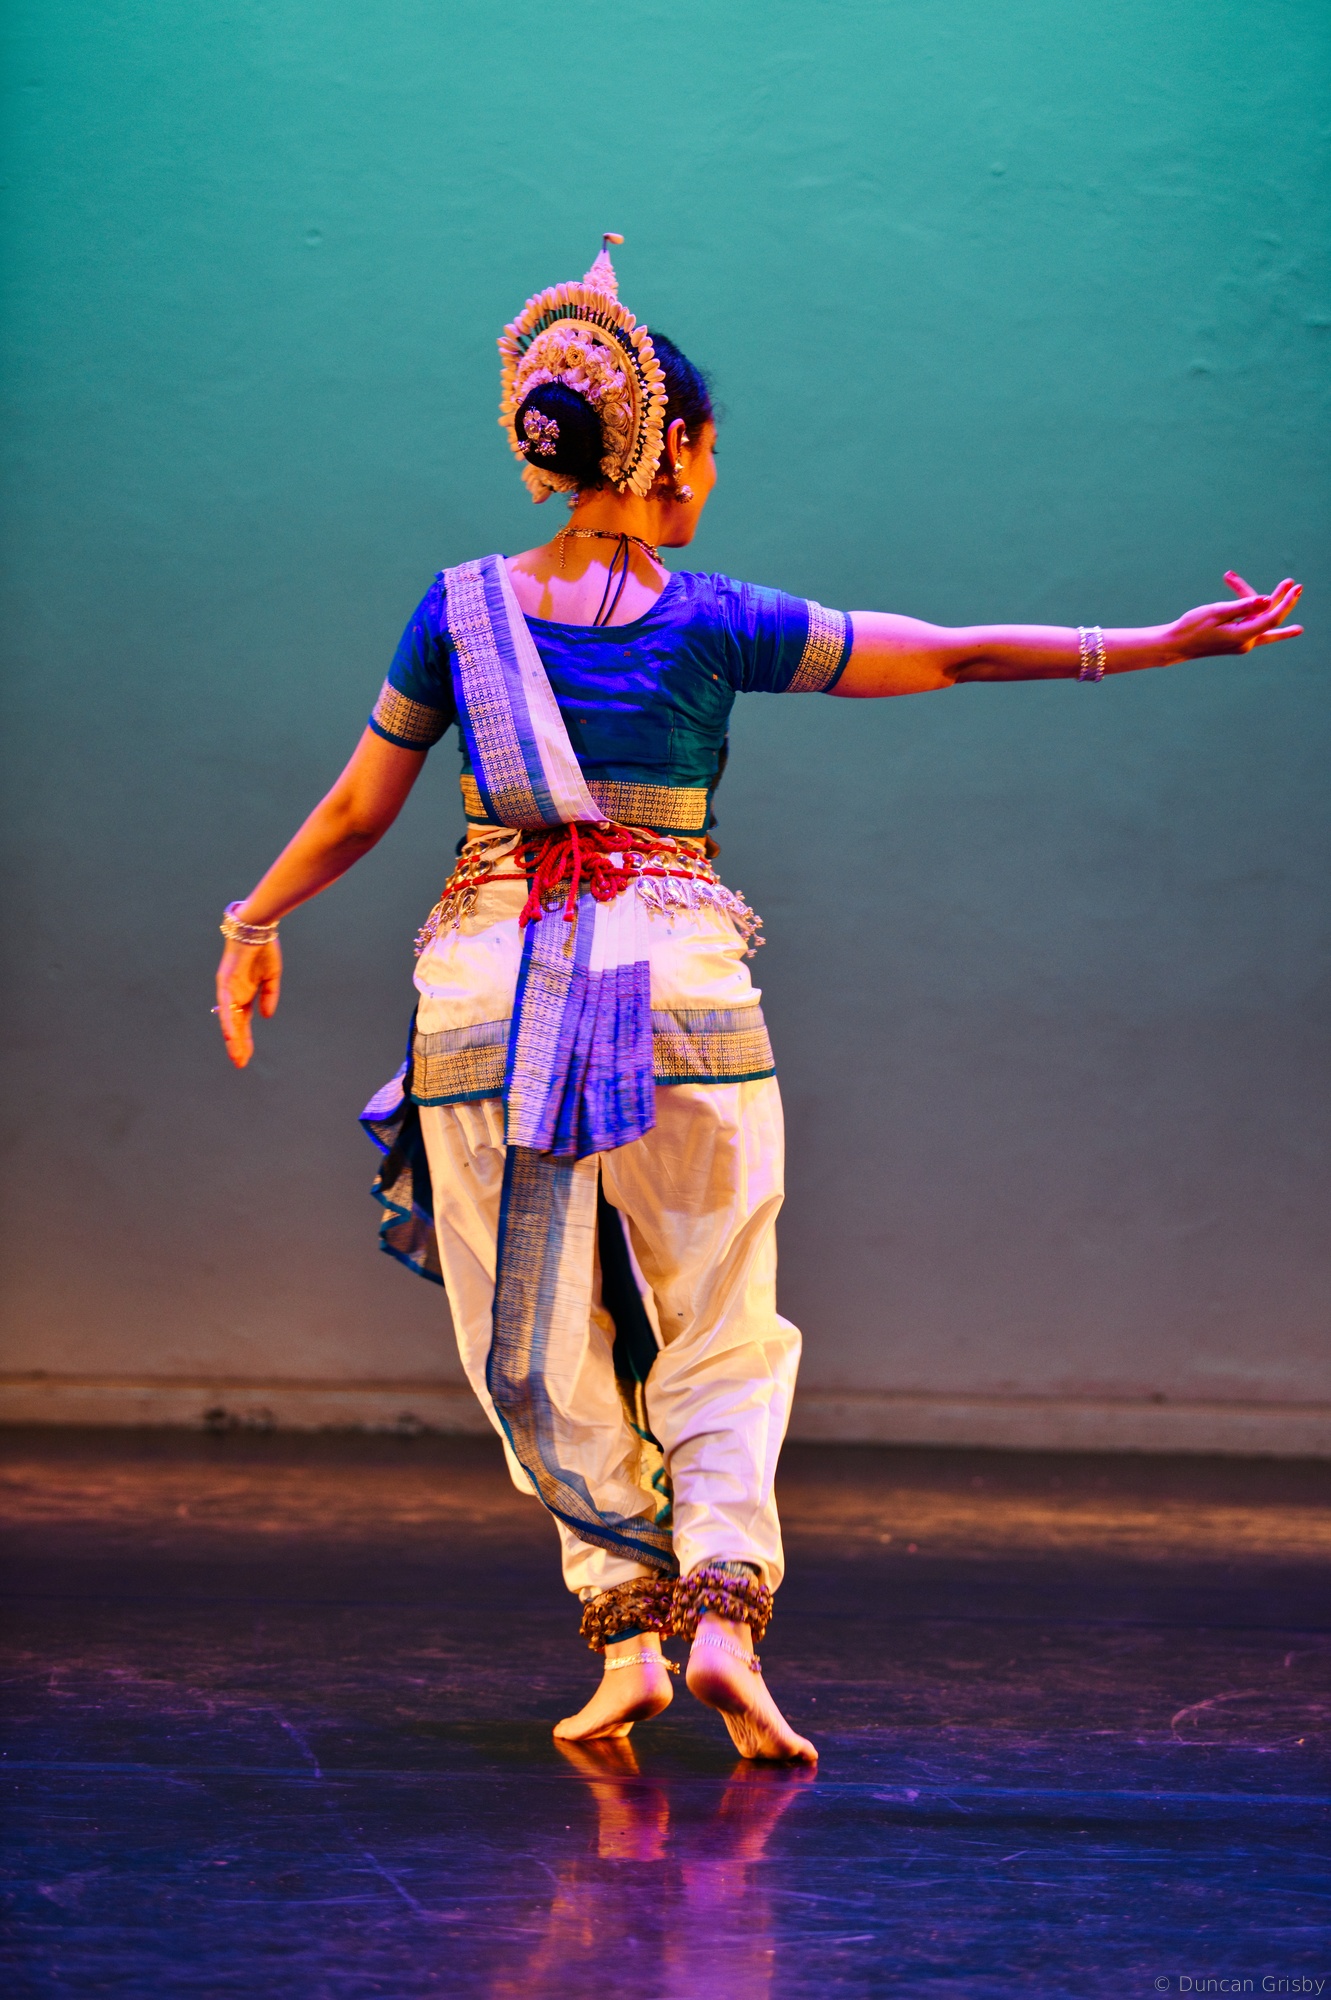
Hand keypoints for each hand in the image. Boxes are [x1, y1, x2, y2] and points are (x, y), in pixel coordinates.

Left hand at [214, 938, 281, 1068]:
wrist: (257, 927)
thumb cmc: (264, 948)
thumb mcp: (272, 977)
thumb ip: (269, 996)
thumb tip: (267, 1017)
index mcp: (246, 994)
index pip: (244, 1023)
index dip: (246, 1040)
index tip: (247, 1058)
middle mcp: (235, 994)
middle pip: (236, 1025)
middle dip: (238, 1045)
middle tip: (240, 1064)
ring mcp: (228, 989)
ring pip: (229, 1019)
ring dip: (232, 1038)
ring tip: (236, 1057)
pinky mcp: (225, 981)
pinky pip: (226, 1004)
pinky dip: (228, 1020)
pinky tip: (230, 1035)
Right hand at [1168, 573, 1302, 661]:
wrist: (1175, 644)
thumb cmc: (1191, 626)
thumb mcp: (1216, 612)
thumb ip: (1242, 606)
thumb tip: (1266, 600)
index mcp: (1242, 636)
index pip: (1271, 618)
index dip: (1285, 602)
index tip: (1294, 588)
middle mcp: (1246, 643)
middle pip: (1268, 617)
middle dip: (1282, 601)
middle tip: (1295, 584)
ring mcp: (1242, 644)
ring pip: (1260, 620)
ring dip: (1267, 604)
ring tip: (1288, 589)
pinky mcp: (1237, 642)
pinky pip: (1255, 626)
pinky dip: (1261, 615)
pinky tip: (1290, 630)